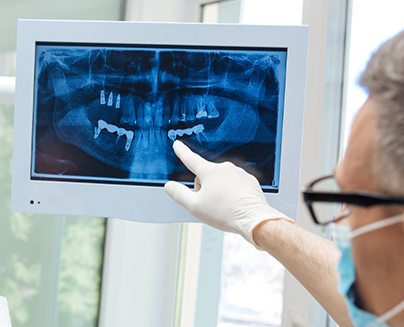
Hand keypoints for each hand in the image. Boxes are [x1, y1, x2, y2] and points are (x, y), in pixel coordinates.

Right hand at [164, 141, 293, 247]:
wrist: (253, 219)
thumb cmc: (226, 213)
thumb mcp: (194, 206)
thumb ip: (178, 194)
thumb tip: (169, 186)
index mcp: (210, 172)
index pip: (191, 159)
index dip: (182, 152)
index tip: (177, 145)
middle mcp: (225, 168)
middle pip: (206, 175)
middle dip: (204, 188)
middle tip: (210, 204)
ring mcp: (238, 173)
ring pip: (221, 180)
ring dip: (219, 191)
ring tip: (225, 206)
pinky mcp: (249, 180)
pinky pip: (235, 184)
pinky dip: (232, 193)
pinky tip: (234, 204)